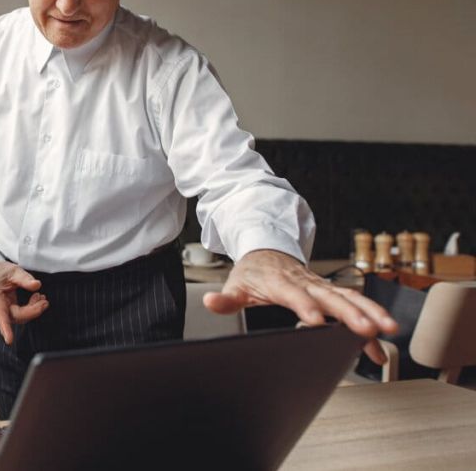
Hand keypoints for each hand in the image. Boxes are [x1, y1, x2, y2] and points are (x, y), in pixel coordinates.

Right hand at [0, 261, 48, 344]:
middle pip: (16, 317)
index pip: (0, 315)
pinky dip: (31, 308)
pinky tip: (37, 298)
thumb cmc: (0, 273)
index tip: (9, 340)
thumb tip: (36, 285)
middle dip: (32, 311)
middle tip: (44, 301)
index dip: (5, 328)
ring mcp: (3, 311)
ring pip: (20, 317)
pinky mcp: (9, 311)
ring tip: (42, 298)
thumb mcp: (12, 270)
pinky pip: (22, 314)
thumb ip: (24, 278)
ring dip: (33, 309)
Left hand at [203, 249, 398, 363]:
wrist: (267, 251)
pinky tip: (380, 346)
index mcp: (281, 282)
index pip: (294, 294)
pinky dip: (370, 322)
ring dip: (371, 313)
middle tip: (367, 330)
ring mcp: (322, 286)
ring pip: (351, 298)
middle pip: (331, 297)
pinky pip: (355, 305)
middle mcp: (306, 282)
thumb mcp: (235, 284)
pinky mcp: (331, 292)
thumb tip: (210, 302)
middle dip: (351, 314)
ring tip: (388, 331)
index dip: (305, 306)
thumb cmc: (253, 272)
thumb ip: (226, 299)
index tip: (316, 321)